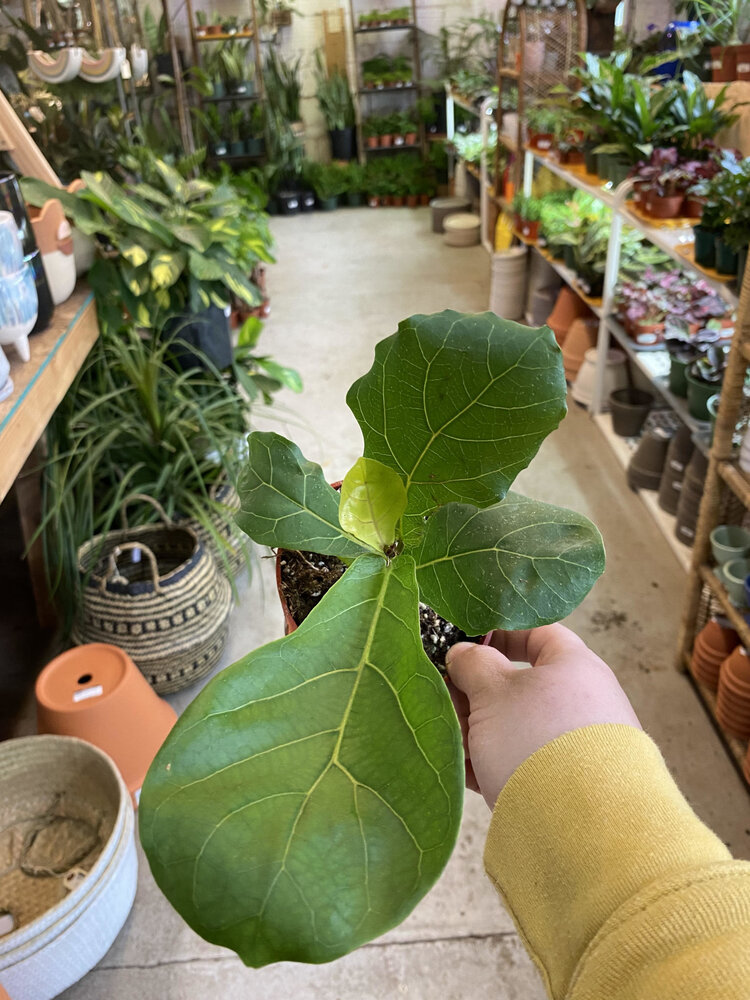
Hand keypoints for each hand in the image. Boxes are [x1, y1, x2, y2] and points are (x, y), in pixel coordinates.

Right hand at [445, 624, 640, 809]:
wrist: (585, 828)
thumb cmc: (538, 741)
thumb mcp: (493, 692)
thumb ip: (473, 664)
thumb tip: (463, 652)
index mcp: (574, 666)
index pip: (536, 633)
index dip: (498, 634)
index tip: (463, 645)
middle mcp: (583, 702)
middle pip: (520, 685)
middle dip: (476, 692)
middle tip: (442, 699)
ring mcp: (577, 746)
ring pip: (516, 727)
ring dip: (478, 731)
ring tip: (446, 741)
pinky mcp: (569, 786)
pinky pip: (524, 764)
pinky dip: (492, 764)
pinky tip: (462, 773)